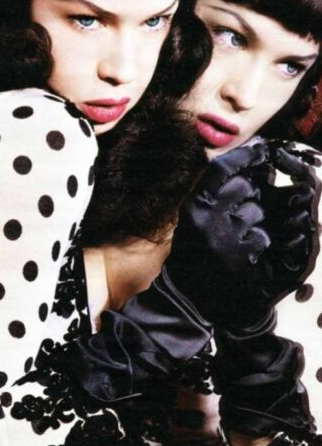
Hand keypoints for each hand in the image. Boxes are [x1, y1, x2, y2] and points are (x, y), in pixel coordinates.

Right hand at [164, 141, 316, 327]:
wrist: (185, 294)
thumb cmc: (190, 251)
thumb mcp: (191, 218)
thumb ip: (210, 194)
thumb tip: (245, 169)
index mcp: (191, 205)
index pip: (220, 168)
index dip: (243, 156)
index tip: (260, 150)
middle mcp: (206, 218)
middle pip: (243, 188)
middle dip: (246, 198)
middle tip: (234, 214)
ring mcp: (224, 238)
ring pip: (256, 213)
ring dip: (251, 223)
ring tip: (234, 237)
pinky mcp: (239, 257)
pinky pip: (261, 237)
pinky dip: (255, 244)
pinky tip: (241, 252)